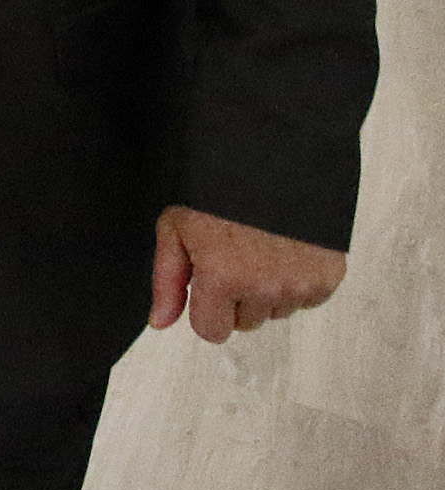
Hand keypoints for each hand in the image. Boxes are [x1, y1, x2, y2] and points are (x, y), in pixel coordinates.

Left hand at [149, 205, 345, 342]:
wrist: (275, 158)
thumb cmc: (217, 189)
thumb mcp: (176, 227)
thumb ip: (167, 281)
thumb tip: (160, 323)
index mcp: (222, 278)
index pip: (212, 331)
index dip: (206, 310)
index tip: (208, 285)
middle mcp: (264, 288)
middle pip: (245, 322)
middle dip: (236, 299)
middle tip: (236, 258)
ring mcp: (300, 284)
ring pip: (276, 311)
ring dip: (268, 291)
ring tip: (261, 249)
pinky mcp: (329, 276)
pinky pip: (307, 299)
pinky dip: (297, 282)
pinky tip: (286, 250)